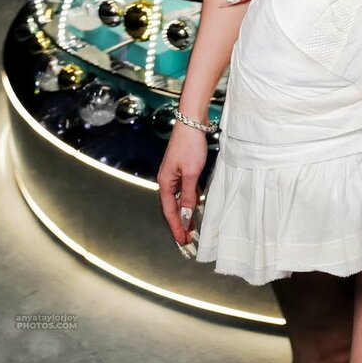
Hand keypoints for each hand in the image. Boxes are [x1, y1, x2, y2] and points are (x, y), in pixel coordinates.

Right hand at [157, 124, 207, 245]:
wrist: (192, 121)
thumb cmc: (190, 145)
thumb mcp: (190, 173)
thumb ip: (188, 195)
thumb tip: (186, 215)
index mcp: (165, 182)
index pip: (170, 211)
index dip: (176, 227)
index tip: (182, 241)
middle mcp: (167, 179)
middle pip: (173, 206)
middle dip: (180, 223)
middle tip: (188, 238)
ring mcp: (175, 173)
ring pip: (180, 198)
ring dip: (186, 211)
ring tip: (193, 226)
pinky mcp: (183, 167)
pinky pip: (185, 188)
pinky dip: (190, 198)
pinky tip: (196, 204)